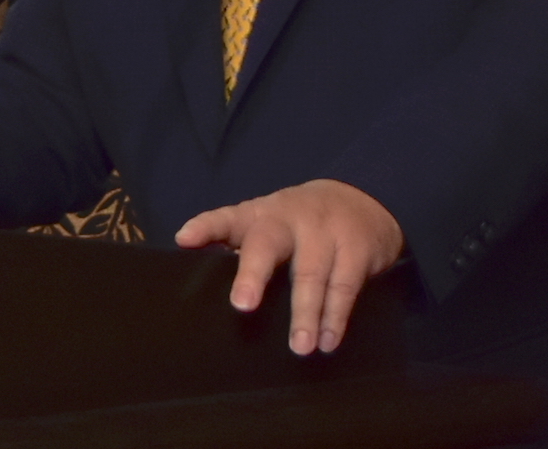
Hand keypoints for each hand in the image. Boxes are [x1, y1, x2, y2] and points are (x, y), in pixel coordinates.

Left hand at [175, 179, 405, 354]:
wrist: (363, 200)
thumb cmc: (300, 223)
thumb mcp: (267, 223)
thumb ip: (238, 243)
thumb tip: (200, 269)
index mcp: (259, 214)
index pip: (227, 217)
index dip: (205, 227)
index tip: (185, 240)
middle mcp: (287, 219)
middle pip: (267, 244)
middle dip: (254, 274)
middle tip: (242, 306)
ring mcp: (324, 232)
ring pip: (311, 274)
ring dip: (305, 313)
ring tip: (299, 347)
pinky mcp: (356, 249)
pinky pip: (345, 286)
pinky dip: (336, 317)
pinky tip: (328, 341)